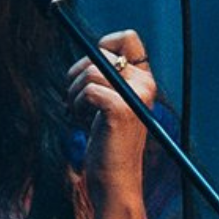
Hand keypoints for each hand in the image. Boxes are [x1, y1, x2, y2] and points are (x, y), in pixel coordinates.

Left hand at [66, 30, 156, 195]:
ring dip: (73, 92)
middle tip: (75, 99)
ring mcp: (135, 97)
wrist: (115, 180)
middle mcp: (145, 85)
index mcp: (144, 80)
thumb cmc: (107, 142)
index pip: (128, 38)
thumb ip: (105, 78)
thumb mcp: (109, 103)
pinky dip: (76, 105)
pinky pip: (87, 90)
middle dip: (77, 73)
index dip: (103, 45)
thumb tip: (86, 53)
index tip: (89, 67)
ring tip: (77, 113)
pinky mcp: (120, 109)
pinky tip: (81, 121)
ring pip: (89, 72)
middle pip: (100, 53)